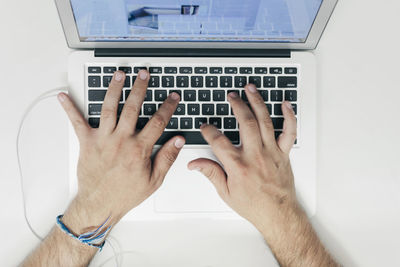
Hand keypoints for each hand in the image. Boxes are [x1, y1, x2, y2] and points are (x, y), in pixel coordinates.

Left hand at [58, 70, 184, 231]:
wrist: (99, 205)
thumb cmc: (125, 194)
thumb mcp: (154, 180)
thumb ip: (167, 157)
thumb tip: (177, 140)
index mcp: (139, 149)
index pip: (158, 121)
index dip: (168, 106)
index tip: (172, 97)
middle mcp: (121, 140)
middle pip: (132, 107)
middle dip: (140, 88)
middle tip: (144, 74)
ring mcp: (103, 139)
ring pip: (109, 108)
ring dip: (114, 89)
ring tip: (119, 74)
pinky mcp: (87, 142)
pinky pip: (77, 122)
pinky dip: (69, 108)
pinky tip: (63, 96)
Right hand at [188, 83, 299, 236]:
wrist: (278, 213)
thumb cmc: (254, 205)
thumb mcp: (226, 192)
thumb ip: (211, 173)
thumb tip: (195, 164)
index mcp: (238, 165)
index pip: (218, 141)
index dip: (209, 130)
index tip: (205, 126)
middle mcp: (255, 155)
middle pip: (245, 122)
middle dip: (237, 105)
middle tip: (231, 96)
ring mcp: (271, 152)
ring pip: (265, 121)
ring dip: (257, 102)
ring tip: (251, 89)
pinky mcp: (283, 153)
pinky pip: (289, 131)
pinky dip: (289, 116)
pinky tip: (285, 104)